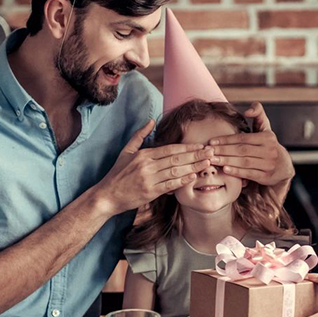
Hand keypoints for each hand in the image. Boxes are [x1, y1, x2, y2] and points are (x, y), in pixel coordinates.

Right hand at [94, 120, 214, 214]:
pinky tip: (194, 177)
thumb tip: (151, 120)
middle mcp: (147, 166)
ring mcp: (149, 179)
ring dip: (193, 167)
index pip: (170, 149)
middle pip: (176, 159)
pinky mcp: (150, 192)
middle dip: (195, 155)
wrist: (107, 196)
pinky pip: (170, 185)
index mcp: (144, 155)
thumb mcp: (126, 151)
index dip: (187, 147)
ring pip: (175, 171)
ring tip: (207, 163)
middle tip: (210, 152)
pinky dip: (183, 181)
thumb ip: (139, 135)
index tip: (201, 145)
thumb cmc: (117, 173)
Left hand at [209, 102, 294, 188]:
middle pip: (242, 150)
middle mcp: (269, 151)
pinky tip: (225, 169)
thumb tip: (247, 111)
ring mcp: (268, 164)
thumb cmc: (268, 144)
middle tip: (208, 152)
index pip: (243, 138)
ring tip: (212, 161)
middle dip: (223, 151)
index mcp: (267, 137)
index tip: (211, 141)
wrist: (283, 166)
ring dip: (227, 161)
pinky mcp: (266, 176)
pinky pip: (249, 174)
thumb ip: (258, 112)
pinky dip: (237, 172)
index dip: (226, 139)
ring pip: (244, 162)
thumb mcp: (265, 127)